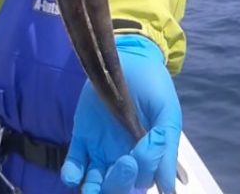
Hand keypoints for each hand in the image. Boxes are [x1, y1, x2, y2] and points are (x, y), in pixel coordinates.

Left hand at [61, 35, 180, 193]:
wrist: (130, 59)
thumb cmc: (153, 87)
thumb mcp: (167, 114)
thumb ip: (165, 148)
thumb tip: (168, 190)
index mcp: (147, 157)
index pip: (143, 182)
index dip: (141, 175)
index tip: (137, 156)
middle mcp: (124, 159)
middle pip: (118, 188)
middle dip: (119, 185)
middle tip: (125, 162)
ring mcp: (102, 151)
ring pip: (96, 184)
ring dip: (93, 190)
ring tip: (92, 187)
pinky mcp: (83, 138)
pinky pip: (74, 164)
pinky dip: (71, 174)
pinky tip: (72, 175)